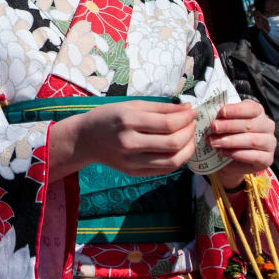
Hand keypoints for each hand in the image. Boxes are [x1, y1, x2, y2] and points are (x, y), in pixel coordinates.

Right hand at [51, 100, 194, 181]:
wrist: (85, 139)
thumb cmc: (108, 117)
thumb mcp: (130, 105)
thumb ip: (160, 108)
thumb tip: (187, 109)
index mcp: (127, 121)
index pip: (167, 124)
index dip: (186, 118)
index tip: (192, 112)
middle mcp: (129, 143)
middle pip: (173, 143)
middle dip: (189, 132)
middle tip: (192, 124)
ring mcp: (131, 161)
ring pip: (173, 160)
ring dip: (188, 148)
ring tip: (188, 137)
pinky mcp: (134, 172)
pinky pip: (164, 169)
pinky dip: (177, 159)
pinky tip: (178, 149)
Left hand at [208, 100, 275, 188]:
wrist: (227, 160)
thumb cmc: (225, 134)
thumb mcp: (222, 122)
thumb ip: (220, 117)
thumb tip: (207, 112)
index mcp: (258, 112)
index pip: (251, 108)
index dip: (236, 110)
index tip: (221, 112)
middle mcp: (267, 126)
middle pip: (250, 124)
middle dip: (229, 126)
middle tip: (213, 128)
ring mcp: (270, 143)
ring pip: (252, 140)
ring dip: (231, 141)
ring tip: (214, 142)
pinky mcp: (268, 159)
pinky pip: (255, 156)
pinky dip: (238, 154)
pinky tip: (224, 153)